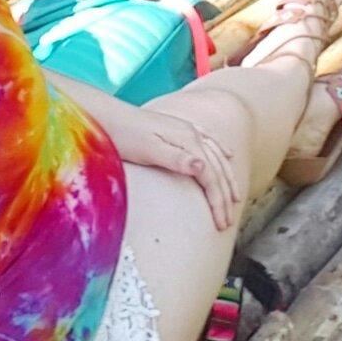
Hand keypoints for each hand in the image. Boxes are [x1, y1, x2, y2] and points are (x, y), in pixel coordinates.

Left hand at [120, 108, 238, 230]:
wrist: (106, 116)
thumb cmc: (124, 136)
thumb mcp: (148, 150)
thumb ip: (176, 158)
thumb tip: (203, 166)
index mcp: (187, 140)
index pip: (211, 175)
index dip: (218, 200)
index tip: (221, 224)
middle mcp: (191, 133)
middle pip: (217, 167)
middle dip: (226, 195)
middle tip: (228, 221)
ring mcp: (185, 130)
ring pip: (216, 155)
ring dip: (228, 177)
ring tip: (236, 196)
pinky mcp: (176, 130)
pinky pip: (209, 141)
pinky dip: (221, 151)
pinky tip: (226, 155)